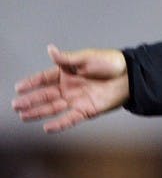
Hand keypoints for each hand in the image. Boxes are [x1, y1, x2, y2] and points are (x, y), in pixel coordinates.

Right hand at [12, 44, 129, 132]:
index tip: (18, 87)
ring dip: (38, 112)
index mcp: (67, 73)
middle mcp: (69, 87)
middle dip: (30, 100)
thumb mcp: (87, 57)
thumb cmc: (110, 63)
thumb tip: (50, 49)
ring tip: (23, 116)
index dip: (31, 83)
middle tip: (15, 104)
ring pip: (53, 108)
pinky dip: (59, 124)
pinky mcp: (86, 110)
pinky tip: (47, 128)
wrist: (130, 76)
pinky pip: (70, 119)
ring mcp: (76, 100)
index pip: (45, 78)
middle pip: (45, 95)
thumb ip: (67, 58)